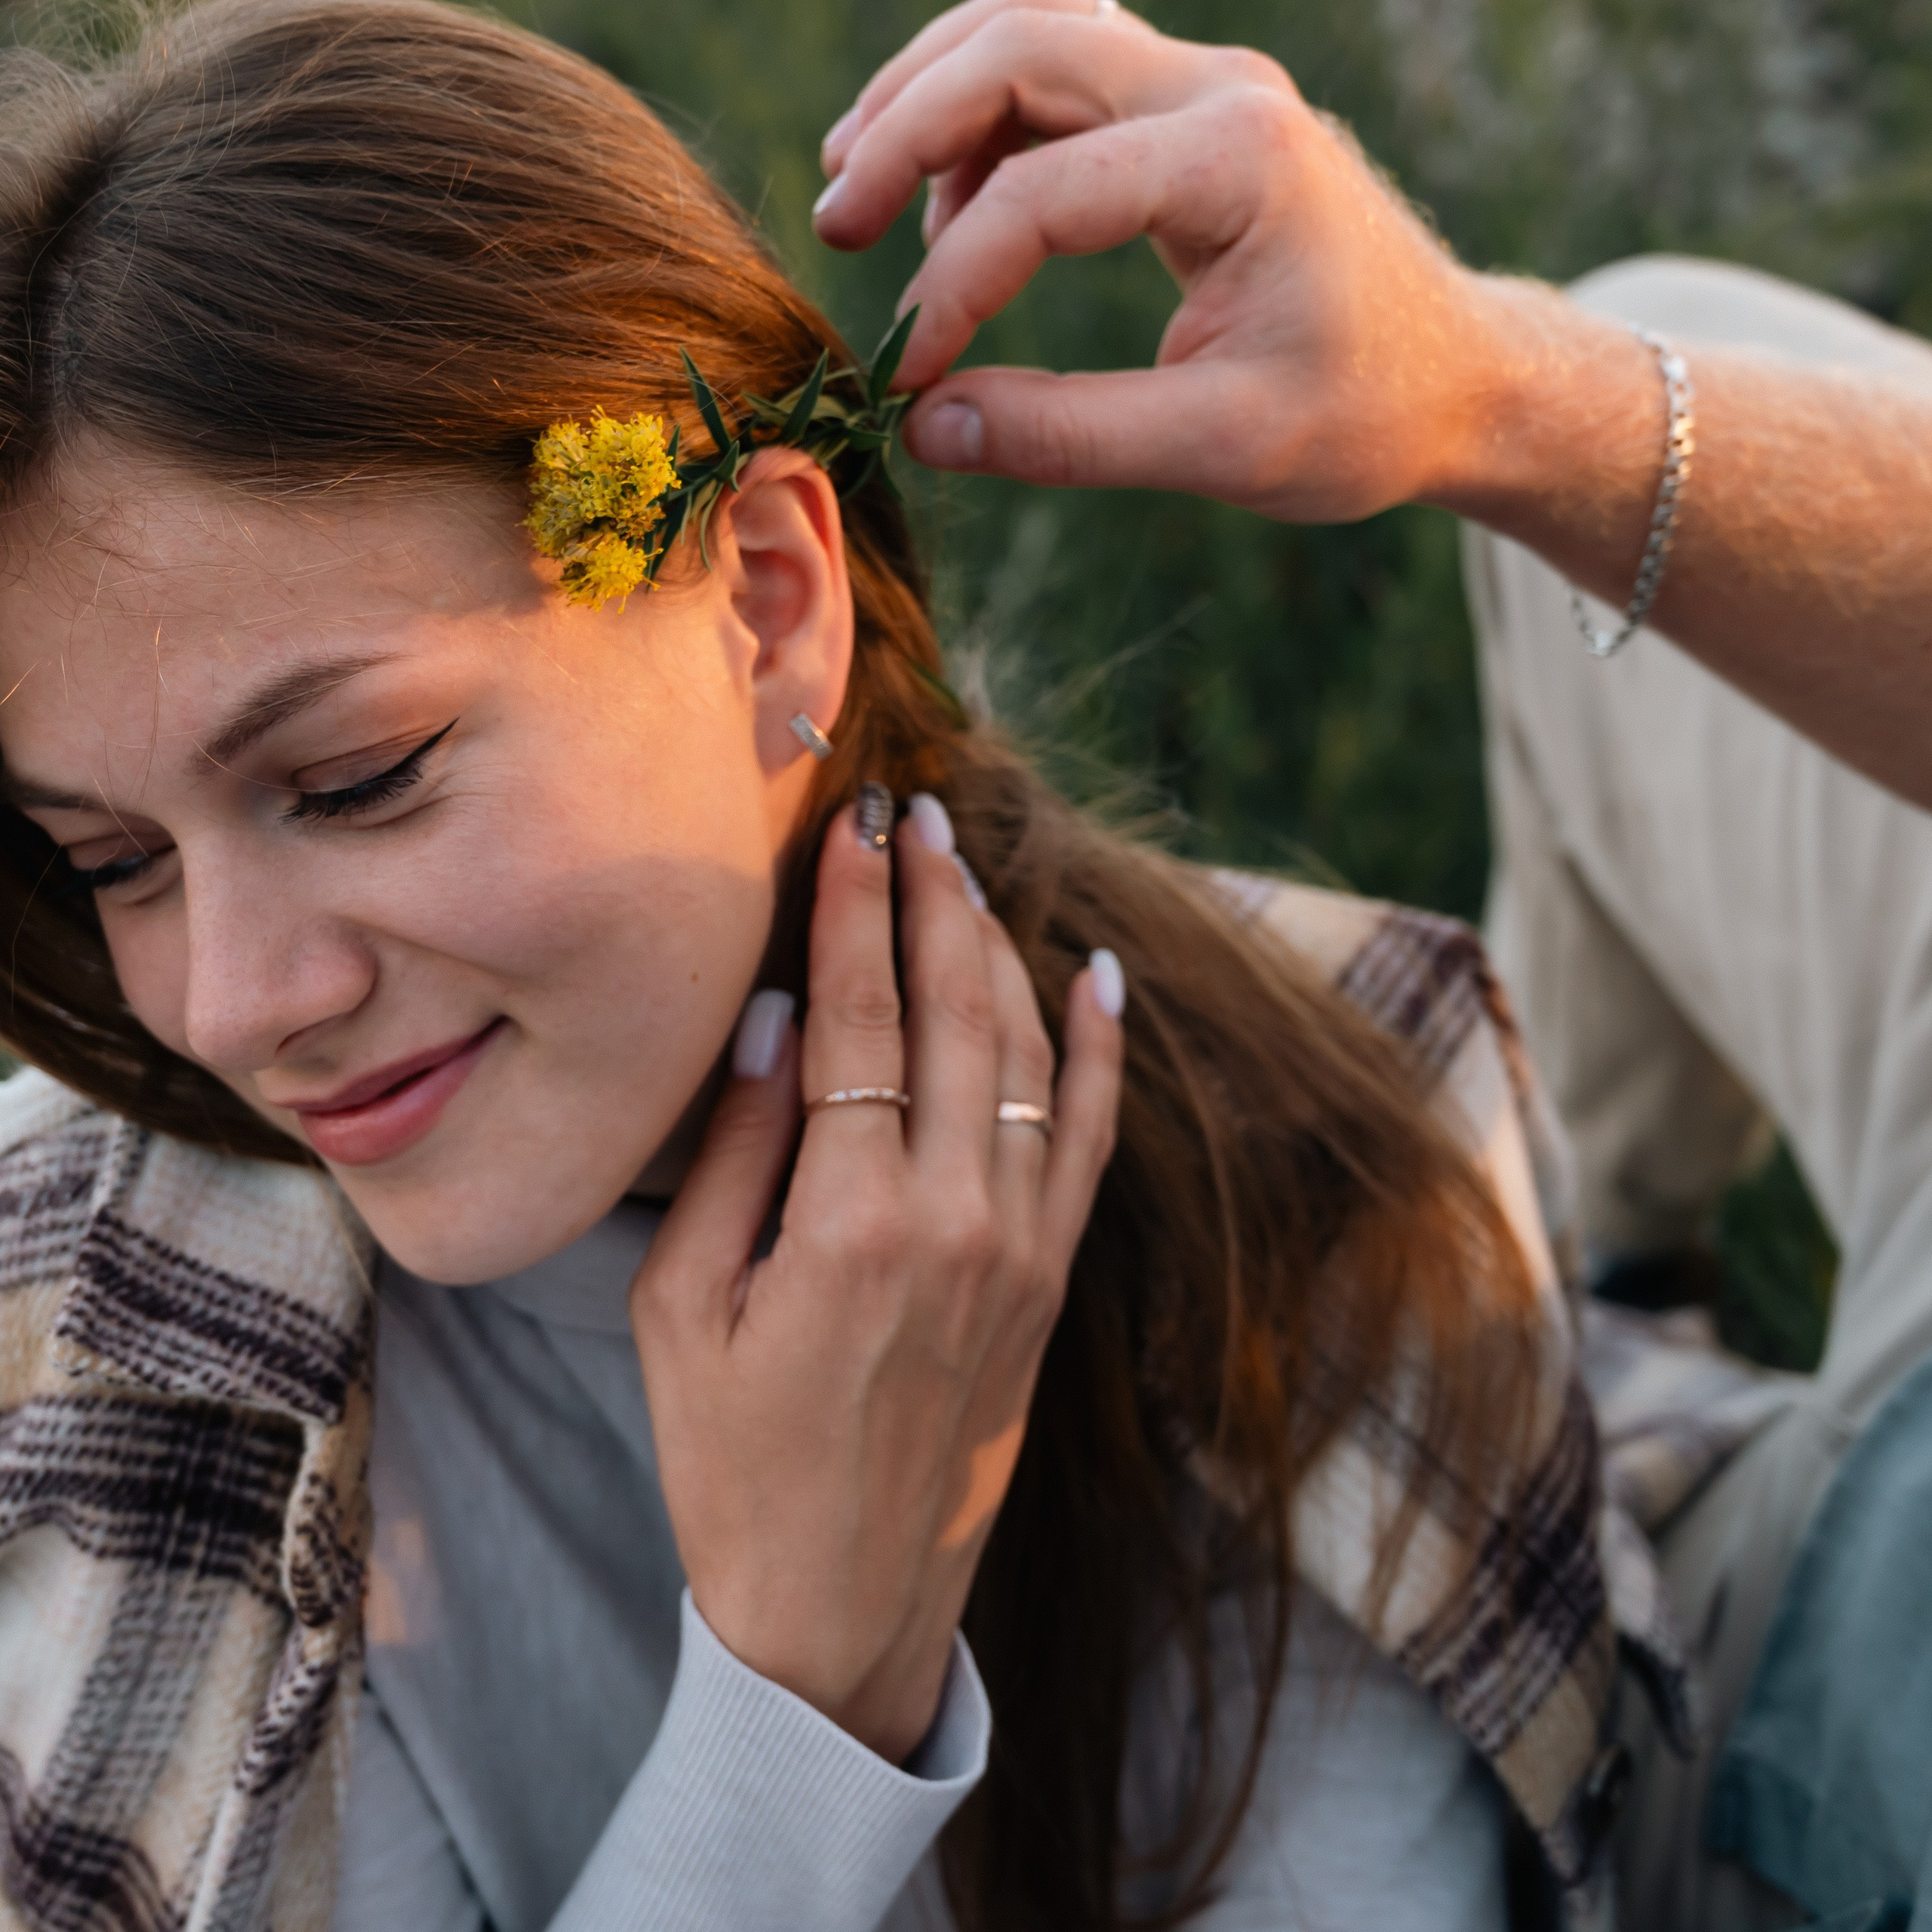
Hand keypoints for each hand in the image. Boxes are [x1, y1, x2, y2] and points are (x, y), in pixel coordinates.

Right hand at [630, 791, 1123, 1762]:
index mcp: (848, 1223)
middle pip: (953, 1012)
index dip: (855, 908)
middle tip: (915, 813)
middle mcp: (955, 1220)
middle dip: (934, 897)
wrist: (841, 1605)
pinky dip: (1097, 1053)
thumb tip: (780, 1017)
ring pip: (1025, 1058)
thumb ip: (735, 1156)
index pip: (858, 1017)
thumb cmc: (734, 1464)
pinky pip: (1088, 1141)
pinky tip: (1096, 978)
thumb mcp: (681, 1311)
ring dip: (998, 952)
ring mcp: (1020, 1250)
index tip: (854, 825)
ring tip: (965, 872)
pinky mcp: (1050, 1282)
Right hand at [812, 0, 1525, 522]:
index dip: (952, 286)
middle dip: (907, 125)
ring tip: (865, 196)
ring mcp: (1205, 88)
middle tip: (838, 223)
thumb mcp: (1221, 447)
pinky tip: (955, 215)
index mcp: (1237, 159)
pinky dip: (987, 126)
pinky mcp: (1189, 115)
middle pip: (1018, 42)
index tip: (910, 374)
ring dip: (934, 101)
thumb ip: (1071, 437)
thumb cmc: (1364, 414)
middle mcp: (1219, 90)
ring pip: (1030, 33)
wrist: (1462, 378)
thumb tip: (929, 427)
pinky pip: (1060, 76)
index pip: (1042, 191)